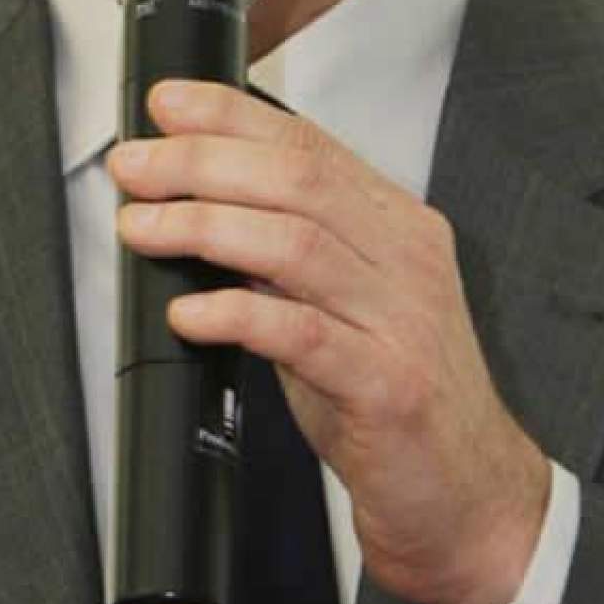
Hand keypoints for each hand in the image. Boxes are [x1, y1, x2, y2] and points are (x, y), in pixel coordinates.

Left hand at [108, 78, 549, 603]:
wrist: (469, 499)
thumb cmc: (392, 396)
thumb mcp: (340, 303)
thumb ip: (284, 250)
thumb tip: (197, 200)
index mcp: (397, 226)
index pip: (309, 143)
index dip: (230, 115)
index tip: (166, 104)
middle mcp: (407, 259)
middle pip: (297, 180)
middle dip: (201, 162)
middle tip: (134, 167)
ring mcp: (403, 320)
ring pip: (296, 242)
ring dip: (203, 226)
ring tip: (141, 228)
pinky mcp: (389, 386)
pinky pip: (302, 333)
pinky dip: (236, 313)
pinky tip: (190, 312)